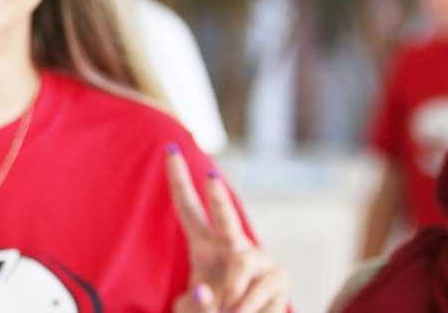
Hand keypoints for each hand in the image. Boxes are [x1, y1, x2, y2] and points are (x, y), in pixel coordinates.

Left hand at [165, 146, 289, 312]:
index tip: (169, 150)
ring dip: (232, 294)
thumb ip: (195, 305)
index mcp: (204, 247)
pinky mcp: (278, 277)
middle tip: (210, 177)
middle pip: (225, 216)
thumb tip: (204, 291)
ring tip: (228, 312)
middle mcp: (232, 247)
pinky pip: (260, 288)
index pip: (189, 209)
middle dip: (218, 197)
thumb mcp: (192, 312)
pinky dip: (246, 307)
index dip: (179, 181)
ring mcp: (257, 259)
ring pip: (242, 263)